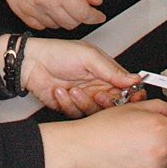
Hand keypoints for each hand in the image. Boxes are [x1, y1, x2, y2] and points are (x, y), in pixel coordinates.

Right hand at [0, 0, 104, 30]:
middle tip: (80, 7)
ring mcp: (32, 9)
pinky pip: (39, 26)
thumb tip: (95, 0)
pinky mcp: (20, 12)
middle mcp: (46, 2)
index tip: (99, 16)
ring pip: (56, 26)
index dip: (95, 17)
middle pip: (72, 23)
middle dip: (80, 17)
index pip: (83, 13)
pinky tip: (47, 9)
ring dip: (64, 19)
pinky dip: (47, 21)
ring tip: (61, 4)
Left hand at [13, 37, 139, 115]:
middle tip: (98, 95)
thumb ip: (113, 70)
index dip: (131, 96)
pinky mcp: (71, 107)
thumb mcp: (89, 56)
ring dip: (83, 102)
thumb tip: (135, 78)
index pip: (126, 89)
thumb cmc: (57, 53)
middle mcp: (96, 87)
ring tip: (73, 89)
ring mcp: (84, 98)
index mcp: (105, 73)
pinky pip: (76, 114)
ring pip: (94, 112)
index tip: (132, 99)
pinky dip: (67, 103)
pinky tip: (60, 91)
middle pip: (112, 105)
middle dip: (106, 102)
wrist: (31, 63)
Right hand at [40, 101, 166, 167]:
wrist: (82, 149)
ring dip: (160, 155)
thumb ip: (160, 107)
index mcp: (161, 128)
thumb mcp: (133, 109)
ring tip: (136, 147)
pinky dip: (147, 167)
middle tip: (154, 137)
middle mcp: (161, 149)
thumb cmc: (102, 128)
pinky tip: (130, 158)